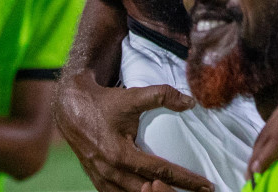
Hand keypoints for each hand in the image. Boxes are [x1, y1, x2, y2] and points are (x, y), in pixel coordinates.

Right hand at [55, 70, 211, 191]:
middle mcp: (111, 172)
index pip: (161, 171)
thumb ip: (162, 95)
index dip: (187, 180)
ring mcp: (103, 179)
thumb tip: (190, 102)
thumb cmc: (104, 103)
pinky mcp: (98, 181)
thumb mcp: (133, 97)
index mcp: (120, 154)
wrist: (71, 108)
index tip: (207, 185)